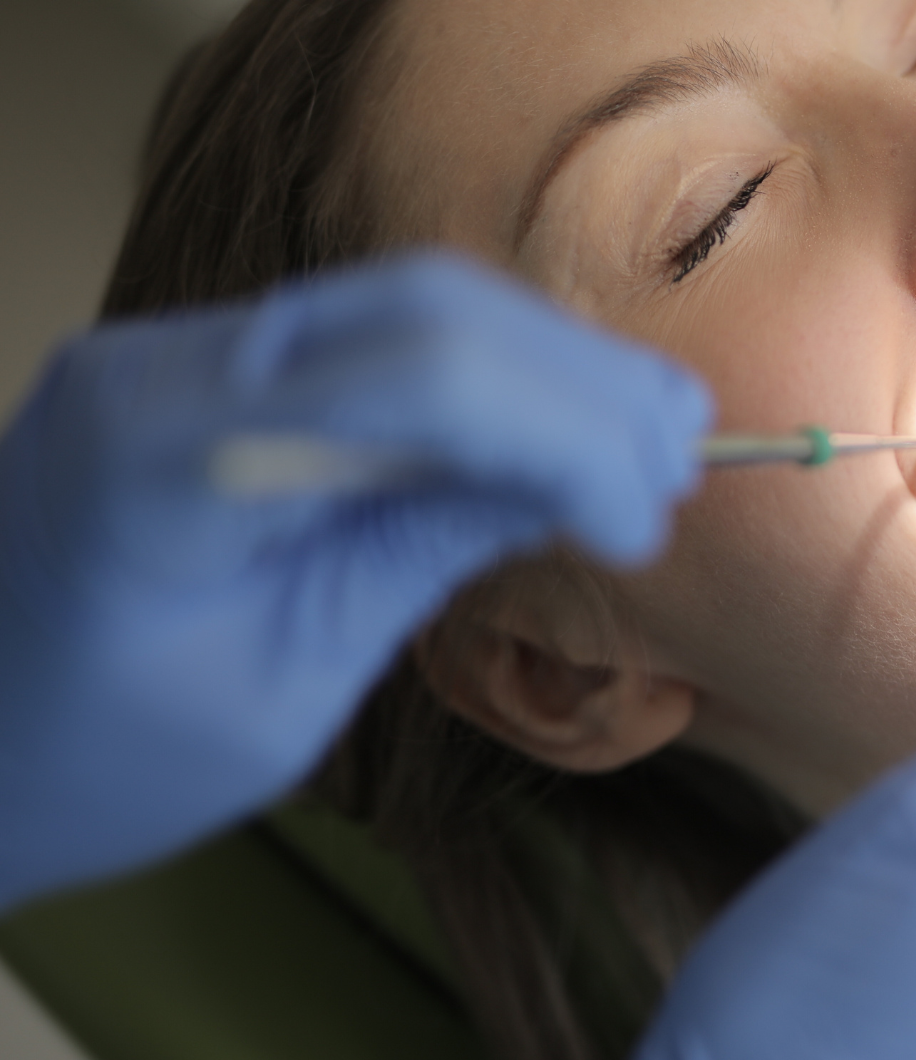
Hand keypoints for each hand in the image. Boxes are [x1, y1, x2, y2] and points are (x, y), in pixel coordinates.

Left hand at [0, 253, 709, 909]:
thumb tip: (566, 487)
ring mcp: (180, 351)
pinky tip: (562, 419)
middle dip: (575, 380)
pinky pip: (369, 335)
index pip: (413, 380)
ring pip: (408, 302)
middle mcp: (165, 362)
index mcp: (162, 450)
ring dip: (547, 362)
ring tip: (657, 430)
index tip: (644, 520)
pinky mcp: (207, 369)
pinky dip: (484, 372)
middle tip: (685, 455)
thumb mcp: (279, 692)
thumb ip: (414, 559)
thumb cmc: (87, 757)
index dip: (559, 434)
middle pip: (422, 309)